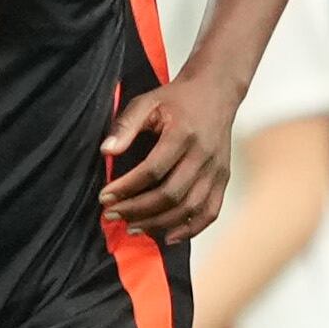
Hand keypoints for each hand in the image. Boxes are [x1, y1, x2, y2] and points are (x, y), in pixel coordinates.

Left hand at [99, 74, 237, 237]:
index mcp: (183, 133)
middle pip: (170, 194)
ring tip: (133, 227)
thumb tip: (106, 151)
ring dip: (159, 223)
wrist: (216, 91)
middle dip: (137, 210)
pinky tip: (169, 236)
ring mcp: (216, 169)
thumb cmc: (178, 97)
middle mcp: (203, 154)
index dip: (126, 188)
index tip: (105, 197)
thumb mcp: (147, 101)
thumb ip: (125, 125)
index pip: (152, 170)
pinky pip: (210, 211)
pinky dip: (190, 229)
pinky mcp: (223, 177)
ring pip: (189, 207)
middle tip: (112, 215)